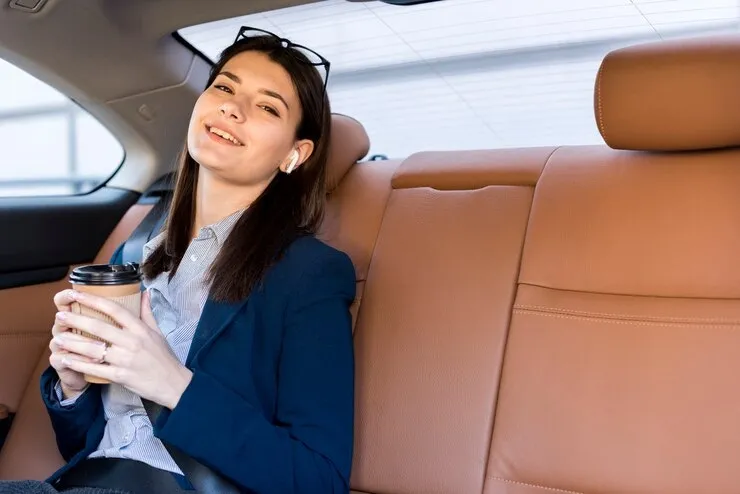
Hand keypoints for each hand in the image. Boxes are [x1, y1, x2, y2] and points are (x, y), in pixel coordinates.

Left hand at [53, 290, 192, 409]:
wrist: (173, 384)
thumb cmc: (164, 357)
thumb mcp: (158, 332)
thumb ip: (147, 313)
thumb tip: (144, 293)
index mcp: (140, 329)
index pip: (115, 309)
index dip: (94, 301)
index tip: (78, 295)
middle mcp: (132, 342)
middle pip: (99, 327)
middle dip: (77, 320)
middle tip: (61, 316)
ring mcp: (125, 360)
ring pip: (93, 349)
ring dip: (73, 343)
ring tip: (59, 337)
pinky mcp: (120, 376)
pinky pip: (95, 369)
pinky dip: (78, 364)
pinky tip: (66, 359)